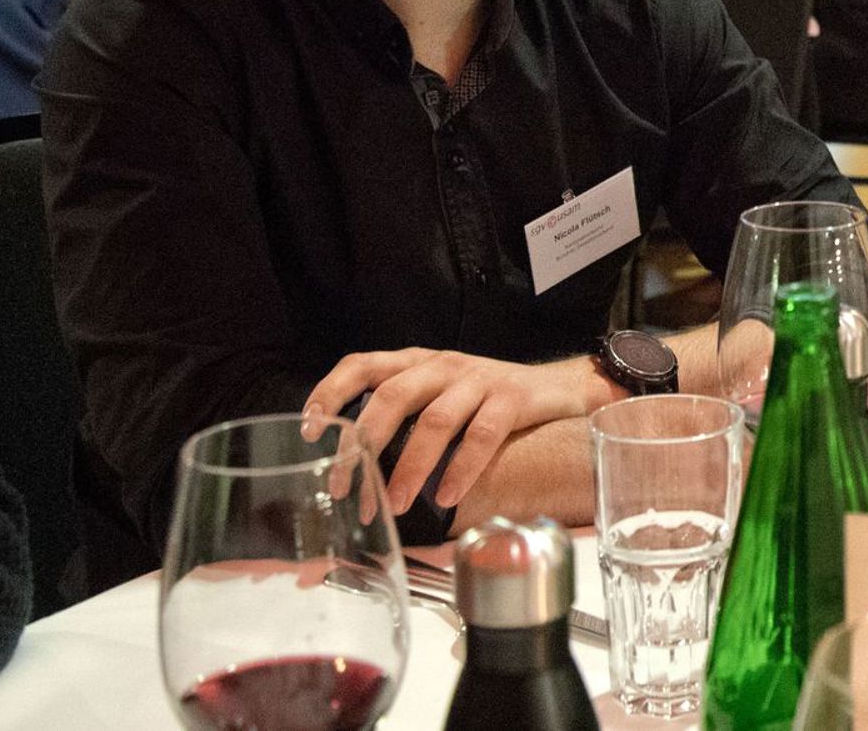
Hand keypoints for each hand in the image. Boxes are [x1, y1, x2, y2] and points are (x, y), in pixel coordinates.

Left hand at [303, 348, 611, 513]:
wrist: (558, 388)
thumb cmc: (487, 401)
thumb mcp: (440, 396)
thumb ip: (404, 417)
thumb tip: (353, 468)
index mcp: (417, 363)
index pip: (362, 364)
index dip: (331, 391)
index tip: (309, 428)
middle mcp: (443, 365)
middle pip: (391, 396)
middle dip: (365, 446)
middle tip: (349, 490)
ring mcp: (479, 379)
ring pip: (434, 420)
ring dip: (409, 467)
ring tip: (393, 504)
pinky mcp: (512, 398)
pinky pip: (481, 435)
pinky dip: (461, 468)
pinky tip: (446, 496)